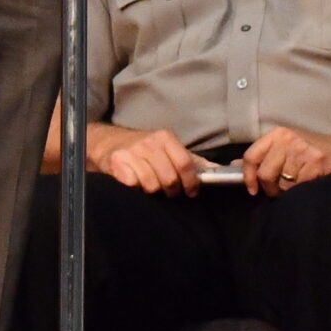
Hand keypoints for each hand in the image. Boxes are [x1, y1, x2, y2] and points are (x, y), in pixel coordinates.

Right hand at [88, 126, 202, 195]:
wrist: (111, 143)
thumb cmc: (146, 150)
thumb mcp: (169, 149)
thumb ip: (192, 161)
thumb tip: (218, 171)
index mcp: (166, 138)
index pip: (185, 163)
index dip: (191, 182)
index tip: (191, 192)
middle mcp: (150, 143)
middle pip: (169, 178)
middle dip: (172, 191)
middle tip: (169, 192)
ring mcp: (133, 152)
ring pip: (151, 185)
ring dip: (153, 192)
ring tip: (152, 188)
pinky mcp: (117, 162)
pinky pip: (133, 185)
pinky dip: (136, 190)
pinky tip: (136, 185)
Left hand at [241, 126, 330, 196]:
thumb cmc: (312, 150)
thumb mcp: (286, 146)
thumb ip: (263, 155)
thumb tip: (235, 166)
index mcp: (278, 134)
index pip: (252, 155)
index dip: (248, 176)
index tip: (252, 189)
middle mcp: (288, 140)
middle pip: (265, 173)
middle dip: (270, 188)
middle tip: (280, 189)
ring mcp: (303, 151)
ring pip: (282, 184)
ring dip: (287, 192)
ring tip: (297, 185)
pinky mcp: (316, 164)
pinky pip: (298, 188)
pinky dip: (301, 192)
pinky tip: (308, 184)